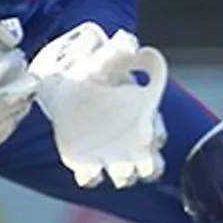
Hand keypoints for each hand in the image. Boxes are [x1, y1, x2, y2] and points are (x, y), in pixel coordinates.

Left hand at [31, 22, 167, 187]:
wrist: (63, 87)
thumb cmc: (92, 73)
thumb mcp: (104, 60)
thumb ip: (119, 52)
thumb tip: (130, 42)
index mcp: (143, 115)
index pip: (159, 135)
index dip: (156, 136)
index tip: (147, 130)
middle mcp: (132, 140)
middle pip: (152, 166)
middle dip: (147, 166)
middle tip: (136, 158)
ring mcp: (111, 154)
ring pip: (128, 176)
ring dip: (123, 174)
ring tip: (115, 167)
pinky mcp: (86, 162)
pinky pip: (92, 179)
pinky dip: (91, 176)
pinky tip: (87, 169)